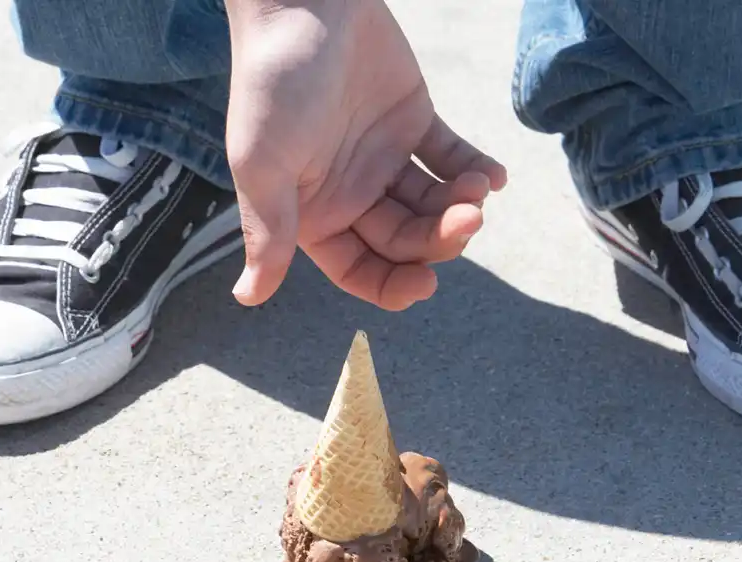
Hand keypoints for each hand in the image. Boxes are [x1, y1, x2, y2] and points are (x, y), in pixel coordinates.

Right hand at [223, 0, 507, 310]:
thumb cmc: (272, 82)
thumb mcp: (263, 164)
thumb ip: (269, 232)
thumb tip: (248, 298)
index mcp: (313, 212)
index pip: (360, 270)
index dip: (392, 285)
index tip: (425, 284)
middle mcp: (350, 192)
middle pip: (405, 240)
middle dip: (437, 238)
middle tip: (466, 220)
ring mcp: (384, 157)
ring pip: (432, 203)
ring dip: (460, 205)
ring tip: (476, 188)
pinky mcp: (413, 121)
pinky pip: (451, 157)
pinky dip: (474, 169)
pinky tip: (493, 175)